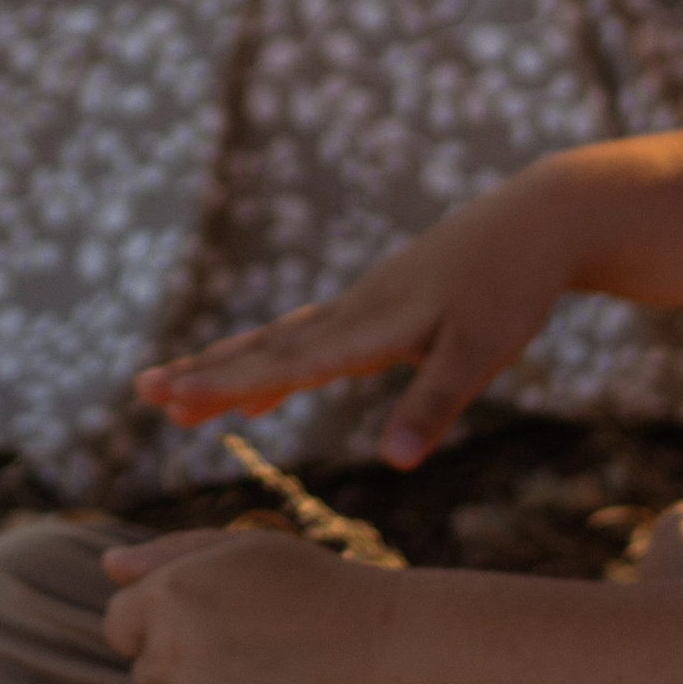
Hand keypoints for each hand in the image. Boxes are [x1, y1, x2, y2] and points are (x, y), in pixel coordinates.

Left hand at [102, 524, 398, 683]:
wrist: (386, 654)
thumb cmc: (318, 593)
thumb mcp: (244, 550)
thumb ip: (168, 554)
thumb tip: (108, 568)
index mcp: (165, 596)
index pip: (119, 627)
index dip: (160, 630)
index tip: (212, 631)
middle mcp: (166, 656)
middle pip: (147, 679)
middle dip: (187, 671)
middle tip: (257, 657)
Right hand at [136, 173, 581, 468]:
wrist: (538, 220)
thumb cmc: (513, 287)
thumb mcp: (484, 351)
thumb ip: (433, 405)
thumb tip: (395, 463)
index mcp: (370, 324)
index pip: (285, 363)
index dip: (225, 384)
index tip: (171, 397)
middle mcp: (354, 311)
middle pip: (266, 347)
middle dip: (205, 373)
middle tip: (144, 393)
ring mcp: (363, 305)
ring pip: (281, 341)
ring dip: (230, 368)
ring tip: (178, 393)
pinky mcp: (380, 305)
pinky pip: (311, 338)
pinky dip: (274, 362)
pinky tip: (262, 383)